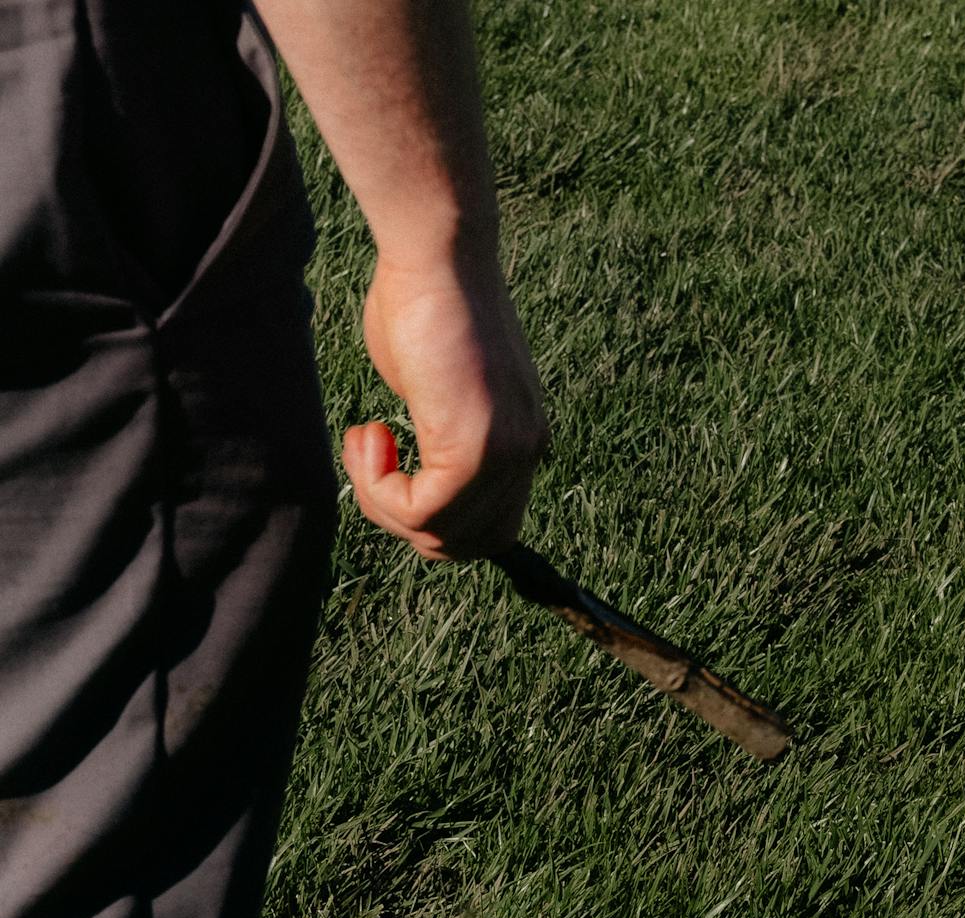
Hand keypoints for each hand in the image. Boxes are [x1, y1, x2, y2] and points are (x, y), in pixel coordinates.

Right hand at [341, 253, 548, 560]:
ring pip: (440, 536)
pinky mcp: (474, 452)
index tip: (387, 456)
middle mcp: (525, 453)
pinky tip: (367, 436)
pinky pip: (422, 513)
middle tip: (370, 460)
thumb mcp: (434, 386)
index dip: (428, 513)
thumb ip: (435, 436)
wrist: (436, 252)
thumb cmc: (421, 300)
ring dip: (382, 501)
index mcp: (522, 440)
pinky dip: (379, 489)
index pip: (487, 526)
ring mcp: (506, 455)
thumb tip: (410, 475)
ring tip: (365, 441)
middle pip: (469, 544)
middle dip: (405, 520)